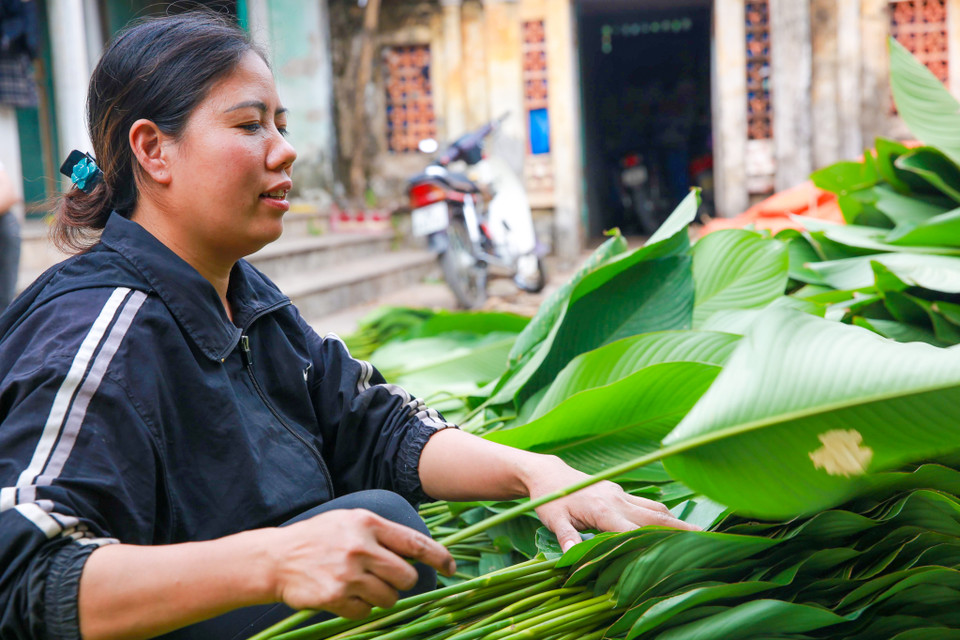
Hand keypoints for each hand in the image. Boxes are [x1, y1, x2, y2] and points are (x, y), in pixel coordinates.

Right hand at [265, 509, 455, 617]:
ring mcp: (348, 573)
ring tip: (361, 586)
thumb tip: (416, 552)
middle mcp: (360, 547)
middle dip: (401, 582)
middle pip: (406, 577)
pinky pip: (365, 612)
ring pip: (388, 598)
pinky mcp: (336, 596)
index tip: (451, 567)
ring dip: (381, 597)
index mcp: (367, 524)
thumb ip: (381, 533)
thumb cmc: (318, 538)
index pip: (414, 542)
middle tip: (386, 579)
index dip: (438, 557)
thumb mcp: (350, 521)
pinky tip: (344, 595)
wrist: (276, 558)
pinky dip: (360, 608)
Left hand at [526, 456, 699, 552]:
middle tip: (708, 539)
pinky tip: (673, 525)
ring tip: (699, 535)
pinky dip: (662, 515)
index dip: (656, 540)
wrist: (548, 474)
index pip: (634, 530)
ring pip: (655, 508)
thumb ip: (566, 538)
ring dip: (675, 521)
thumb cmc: (549, 499)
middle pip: (655, 517)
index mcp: (603, 510)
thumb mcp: (553, 519)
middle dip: (681, 529)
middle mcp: (618, 500)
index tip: (678, 550)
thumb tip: (574, 558)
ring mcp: (621, 494)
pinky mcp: (620, 492)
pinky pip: (647, 504)